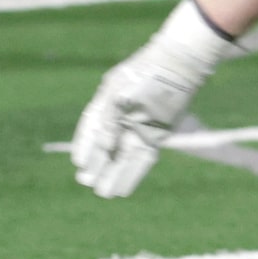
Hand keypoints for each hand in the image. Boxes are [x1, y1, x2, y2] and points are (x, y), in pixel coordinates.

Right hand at [71, 0, 234, 197]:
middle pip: (107, 146)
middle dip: (98, 164)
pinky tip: (123, 188)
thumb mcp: (119, 93)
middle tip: (87, 181)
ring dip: (114, 174)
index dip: (84, 145)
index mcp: (108, 102)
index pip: (91, 127)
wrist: (179, 65)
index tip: (79, 163)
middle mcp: (122, 116)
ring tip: (103, 193)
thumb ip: (107, 121)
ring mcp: (140, 126)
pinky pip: (142, 158)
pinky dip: (133, 172)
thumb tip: (103, 148)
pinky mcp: (157, 134)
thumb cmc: (145, 74)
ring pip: (124, 156)